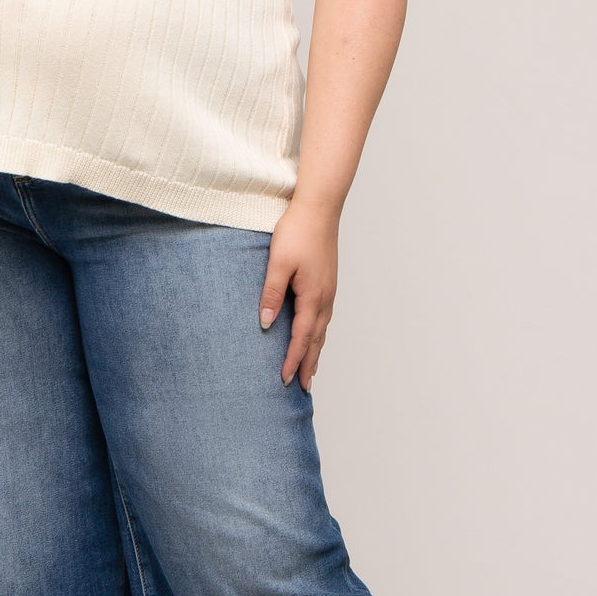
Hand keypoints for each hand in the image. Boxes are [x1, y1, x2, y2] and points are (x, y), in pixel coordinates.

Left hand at [259, 199, 338, 391]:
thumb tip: (267, 323)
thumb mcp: (278, 263)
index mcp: (313, 296)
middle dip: (308, 364)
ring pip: (323, 329)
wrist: (319, 208)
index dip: (292, 360)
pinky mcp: (328, 282)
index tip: (284, 380)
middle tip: (301, 387)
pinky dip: (319, 334)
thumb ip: (272, 293)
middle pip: (317, 340)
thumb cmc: (297, 232)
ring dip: (315, 351)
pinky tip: (315, 335)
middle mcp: (325, 297)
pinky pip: (324, 317)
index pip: (301, 337)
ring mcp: (329, 290)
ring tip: (309, 369)